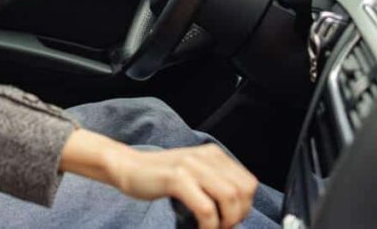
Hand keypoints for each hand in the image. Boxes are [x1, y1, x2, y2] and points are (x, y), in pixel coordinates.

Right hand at [108, 143, 257, 228]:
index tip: (228, 219)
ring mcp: (191, 166)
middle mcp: (206, 156)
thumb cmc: (159, 176)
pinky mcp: (177, 178)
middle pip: (243, 192)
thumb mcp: (193, 173)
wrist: (127, 167)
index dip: (244, 207)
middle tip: (219, 227)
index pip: (249, 184)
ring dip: (224, 222)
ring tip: (210, 228)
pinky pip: (206, 209)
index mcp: (213, 154)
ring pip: (230, 199)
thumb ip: (214, 183)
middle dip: (236, 216)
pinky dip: (208, 226)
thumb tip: (237, 211)